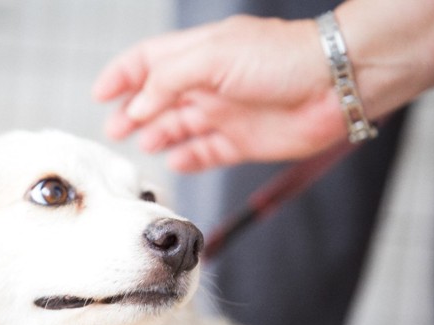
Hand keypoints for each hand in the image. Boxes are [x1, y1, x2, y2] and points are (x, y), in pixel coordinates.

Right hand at [92, 16, 346, 171]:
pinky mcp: (240, 141)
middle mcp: (207, 84)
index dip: (121, 76)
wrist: (334, 85)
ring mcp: (223, 114)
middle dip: (132, 113)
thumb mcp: (211, 57)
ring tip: (141, 145)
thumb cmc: (278, 59)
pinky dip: (187, 157)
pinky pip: (205, 152)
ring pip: (178, 127)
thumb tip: (137, 106)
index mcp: (197, 55)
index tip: (99, 94)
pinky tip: (174, 161)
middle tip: (113, 131)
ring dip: (156, 135)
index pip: (147, 62)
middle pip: (157, 99)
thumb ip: (167, 80)